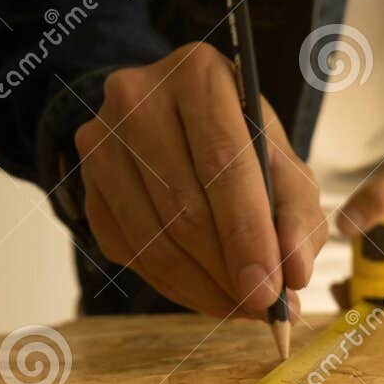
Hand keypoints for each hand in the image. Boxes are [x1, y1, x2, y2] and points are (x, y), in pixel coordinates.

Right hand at [73, 42, 327, 317]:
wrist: (174, 122)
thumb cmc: (241, 143)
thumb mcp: (282, 163)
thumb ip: (297, 216)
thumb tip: (294, 275)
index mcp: (199, 75)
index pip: (224, 165)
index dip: (248, 236)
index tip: (271, 292)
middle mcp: (138, 97)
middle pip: (185, 209)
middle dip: (229, 272)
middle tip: (263, 308)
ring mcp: (101, 140)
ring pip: (154, 239)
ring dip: (204, 288)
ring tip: (242, 306)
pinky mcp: (86, 183)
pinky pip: (130, 252)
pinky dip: (174, 285)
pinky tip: (208, 291)